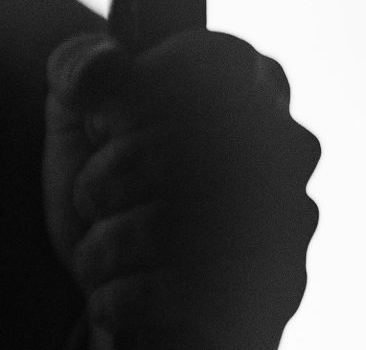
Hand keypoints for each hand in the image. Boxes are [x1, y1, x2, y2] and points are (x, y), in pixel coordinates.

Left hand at [43, 30, 320, 348]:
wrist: (119, 280)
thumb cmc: (110, 182)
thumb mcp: (75, 111)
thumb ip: (75, 67)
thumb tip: (105, 66)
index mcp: (253, 82)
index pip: (195, 68)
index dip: (124, 104)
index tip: (103, 127)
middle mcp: (289, 149)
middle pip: (166, 153)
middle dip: (102, 182)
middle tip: (93, 197)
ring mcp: (291, 225)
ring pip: (164, 229)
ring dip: (103, 245)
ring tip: (101, 249)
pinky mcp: (275, 299)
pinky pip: (169, 294)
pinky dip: (115, 296)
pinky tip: (114, 292)